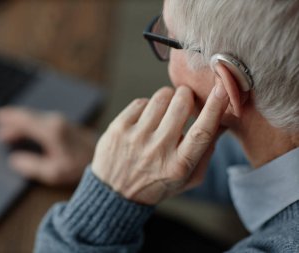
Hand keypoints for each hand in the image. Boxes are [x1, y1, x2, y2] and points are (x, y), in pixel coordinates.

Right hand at [0, 107, 96, 185]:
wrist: (106, 159)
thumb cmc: (80, 167)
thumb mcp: (53, 171)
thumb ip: (31, 165)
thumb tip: (14, 160)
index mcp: (50, 130)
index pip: (24, 119)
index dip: (8, 118)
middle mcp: (56, 121)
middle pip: (28, 116)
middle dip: (12, 120)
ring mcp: (63, 122)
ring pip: (36, 117)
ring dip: (22, 122)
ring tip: (9, 130)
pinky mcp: (68, 126)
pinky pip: (44, 120)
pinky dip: (32, 123)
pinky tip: (29, 130)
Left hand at [92, 81, 228, 204]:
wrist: (115, 193)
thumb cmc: (157, 183)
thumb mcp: (188, 178)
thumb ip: (207, 151)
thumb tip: (223, 120)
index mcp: (179, 165)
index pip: (201, 132)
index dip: (215, 107)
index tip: (222, 88)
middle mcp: (157, 150)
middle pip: (181, 104)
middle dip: (187, 95)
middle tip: (185, 100)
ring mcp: (136, 137)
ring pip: (161, 97)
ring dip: (167, 98)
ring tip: (163, 113)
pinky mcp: (118, 128)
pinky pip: (141, 101)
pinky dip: (147, 107)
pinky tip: (145, 121)